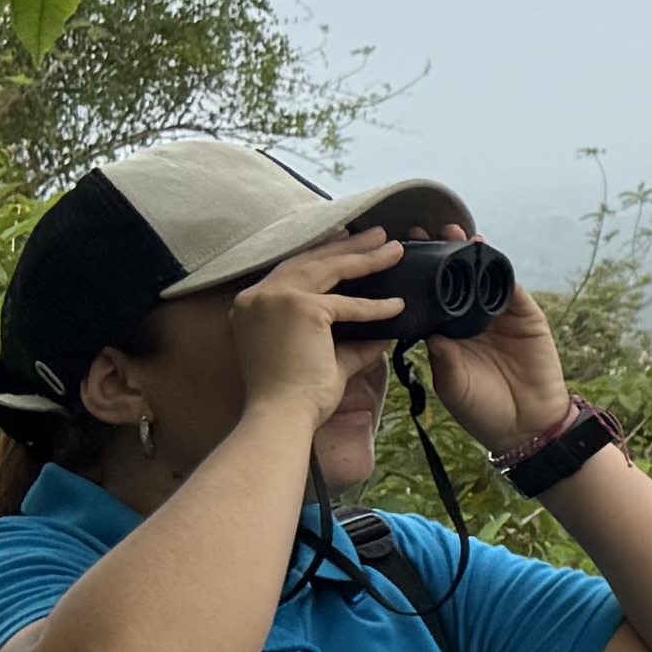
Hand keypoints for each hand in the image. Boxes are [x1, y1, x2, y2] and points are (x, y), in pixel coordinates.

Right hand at [228, 234, 386, 432]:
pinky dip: (375, 306)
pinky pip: (348, 304)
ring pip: (329, 269)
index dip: (323, 257)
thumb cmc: (295, 397)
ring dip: (365, 258)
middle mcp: (257, 296)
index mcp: (252, 305)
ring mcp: (276, 298)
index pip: (293, 272)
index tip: (347, 247)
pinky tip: (399, 305)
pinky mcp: (300, 308)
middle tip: (378, 235)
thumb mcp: (322, 357)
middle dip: (347, 247)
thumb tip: (384, 332)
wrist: (281, 416)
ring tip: (393, 249)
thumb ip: (351, 341)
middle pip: (310, 261)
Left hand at [406, 226, 576, 453]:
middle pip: (455, 280)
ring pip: (483, 278)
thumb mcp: (451, 384)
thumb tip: (427, 329)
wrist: (525, 427)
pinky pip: (512, 288)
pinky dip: (501, 270)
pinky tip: (488, 253)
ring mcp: (500, 317)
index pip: (430, 298)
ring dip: (471, 256)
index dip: (416, 278)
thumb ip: (442, 356)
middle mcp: (472, 321)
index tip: (396, 257)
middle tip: (421, 233)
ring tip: (456, 234)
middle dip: (441, 256)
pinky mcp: (527, 317)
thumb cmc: (482, 410)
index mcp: (448, 335)